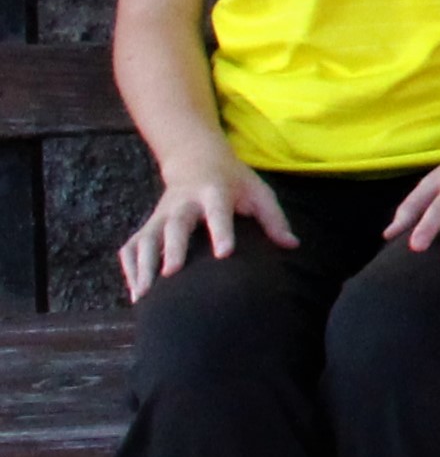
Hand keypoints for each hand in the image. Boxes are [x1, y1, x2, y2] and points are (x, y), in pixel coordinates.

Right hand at [118, 158, 290, 300]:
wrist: (196, 161)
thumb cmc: (234, 182)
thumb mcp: (258, 191)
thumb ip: (274, 218)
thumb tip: (292, 245)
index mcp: (214, 192)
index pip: (218, 212)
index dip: (221, 231)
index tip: (225, 254)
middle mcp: (183, 204)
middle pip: (175, 225)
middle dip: (173, 248)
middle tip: (172, 274)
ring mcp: (161, 216)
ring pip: (146, 239)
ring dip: (144, 265)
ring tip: (145, 294)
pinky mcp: (148, 226)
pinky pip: (132, 248)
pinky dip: (131, 270)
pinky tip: (138, 294)